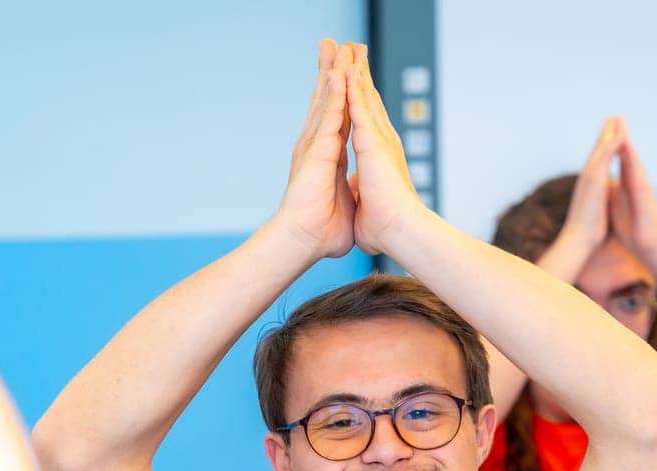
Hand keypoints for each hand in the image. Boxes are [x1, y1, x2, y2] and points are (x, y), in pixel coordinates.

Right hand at [269, 40, 356, 260]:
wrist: (303, 241)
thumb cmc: (320, 233)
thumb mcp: (342, 204)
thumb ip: (347, 194)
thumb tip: (353, 201)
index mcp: (327, 157)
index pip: (338, 118)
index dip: (342, 94)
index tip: (345, 71)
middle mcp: (317, 146)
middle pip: (327, 100)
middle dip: (331, 70)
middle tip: (334, 43)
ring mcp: (315, 146)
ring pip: (326, 101)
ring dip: (332, 72)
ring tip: (336, 45)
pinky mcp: (318, 150)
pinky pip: (329, 115)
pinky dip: (334, 93)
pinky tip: (338, 72)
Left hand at [344, 43, 423, 256]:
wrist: (399, 232)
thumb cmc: (387, 226)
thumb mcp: (369, 201)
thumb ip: (365, 193)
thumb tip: (363, 199)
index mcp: (378, 156)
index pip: (366, 121)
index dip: (359, 99)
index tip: (353, 79)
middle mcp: (381, 142)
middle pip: (368, 101)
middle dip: (360, 74)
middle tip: (353, 49)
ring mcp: (379, 140)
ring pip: (366, 98)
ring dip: (357, 72)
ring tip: (349, 48)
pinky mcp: (374, 143)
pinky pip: (361, 109)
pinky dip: (354, 89)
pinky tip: (347, 69)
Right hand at [542, 116, 622, 269]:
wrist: (578, 241)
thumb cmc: (587, 232)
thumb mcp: (595, 213)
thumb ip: (598, 203)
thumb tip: (600, 205)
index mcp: (590, 186)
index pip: (598, 162)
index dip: (604, 148)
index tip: (610, 135)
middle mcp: (588, 178)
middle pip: (598, 150)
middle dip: (605, 133)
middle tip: (612, 117)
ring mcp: (590, 177)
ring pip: (600, 149)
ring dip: (609, 132)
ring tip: (616, 117)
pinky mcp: (594, 180)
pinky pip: (605, 157)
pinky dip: (612, 144)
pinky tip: (620, 133)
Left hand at [609, 122, 656, 262]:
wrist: (646, 244)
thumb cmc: (632, 227)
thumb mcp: (617, 204)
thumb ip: (612, 190)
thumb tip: (604, 182)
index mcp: (627, 183)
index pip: (621, 159)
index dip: (614, 143)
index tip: (608, 125)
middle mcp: (636, 183)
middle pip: (628, 155)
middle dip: (623, 136)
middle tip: (617, 116)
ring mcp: (642, 189)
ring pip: (635, 163)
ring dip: (629, 147)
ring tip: (623, 130)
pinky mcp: (645, 199)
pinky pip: (639, 180)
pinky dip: (634, 167)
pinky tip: (631, 157)